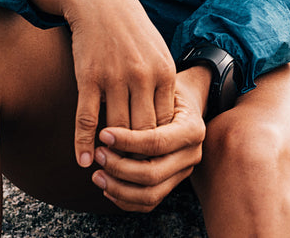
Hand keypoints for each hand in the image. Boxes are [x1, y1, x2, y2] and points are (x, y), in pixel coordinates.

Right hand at [26, 0, 176, 167]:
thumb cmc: (131, 29)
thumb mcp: (156, 53)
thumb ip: (161, 86)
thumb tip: (164, 122)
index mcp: (164, 72)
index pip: (165, 123)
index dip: (158, 147)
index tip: (152, 163)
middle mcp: (142, 77)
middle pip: (144, 132)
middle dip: (137, 157)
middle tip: (129, 177)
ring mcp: (114, 77)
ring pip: (116, 130)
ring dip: (110, 155)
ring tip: (106, 172)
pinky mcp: (88, 76)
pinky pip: (86, 118)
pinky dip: (83, 143)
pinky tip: (82, 160)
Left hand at [91, 67, 210, 211]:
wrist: (182, 102)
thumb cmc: (164, 90)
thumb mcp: (158, 87)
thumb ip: (141, 104)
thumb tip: (107, 126)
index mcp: (192, 129)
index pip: (156, 142)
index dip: (127, 141)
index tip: (102, 134)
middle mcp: (192, 154)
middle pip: (153, 174)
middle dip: (119, 168)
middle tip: (97, 154)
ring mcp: (183, 172)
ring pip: (150, 194)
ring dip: (118, 188)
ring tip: (96, 174)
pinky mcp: (172, 183)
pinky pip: (148, 202)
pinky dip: (124, 199)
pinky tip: (106, 187)